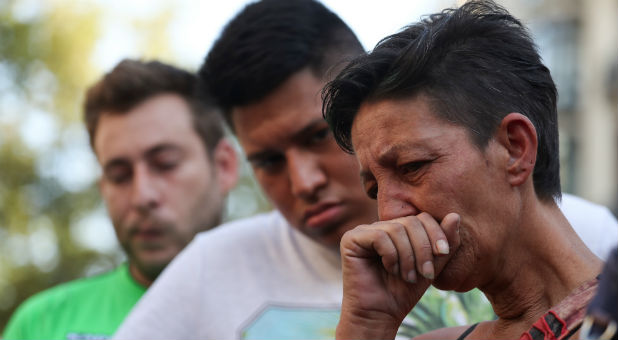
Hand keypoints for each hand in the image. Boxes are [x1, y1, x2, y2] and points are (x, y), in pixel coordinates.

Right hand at [336, 212, 460, 339]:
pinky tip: (390, 269)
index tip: (443, 254)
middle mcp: (379, 226)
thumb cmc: (404, 291)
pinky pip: (379, 236)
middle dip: (423, 248)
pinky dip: (391, 255)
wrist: (381, 314)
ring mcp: (363, 231)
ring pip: (396, 229)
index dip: (436, 233)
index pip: (421, 217)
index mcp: (397, 229)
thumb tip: (454, 215)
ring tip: (408, 276)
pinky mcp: (351, 239)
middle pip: (410, 222)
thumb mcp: (432, 265)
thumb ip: (444, 242)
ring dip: (408, 256)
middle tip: (426, 272)